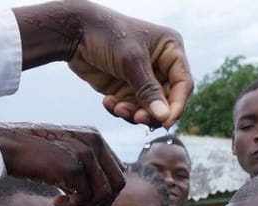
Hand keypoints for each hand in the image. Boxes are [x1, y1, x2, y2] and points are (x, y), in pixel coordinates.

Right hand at [0, 123, 124, 205]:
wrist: (7, 145)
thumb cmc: (32, 153)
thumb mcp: (64, 152)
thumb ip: (84, 163)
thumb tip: (101, 190)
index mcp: (94, 136)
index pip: (118, 170)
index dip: (107, 191)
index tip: (89, 200)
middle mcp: (94, 142)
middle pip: (118, 183)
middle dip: (103, 202)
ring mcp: (85, 153)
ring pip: (104, 193)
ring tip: (67, 205)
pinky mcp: (73, 167)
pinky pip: (86, 197)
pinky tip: (57, 202)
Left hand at [13, 1, 192, 127]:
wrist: (75, 32)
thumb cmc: (107, 35)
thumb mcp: (131, 62)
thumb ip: (148, 91)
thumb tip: (164, 117)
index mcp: (171, 50)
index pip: (182, 84)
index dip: (176, 105)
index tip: (165, 122)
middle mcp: (161, 65)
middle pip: (166, 101)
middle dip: (151, 112)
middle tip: (137, 118)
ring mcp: (143, 78)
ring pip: (148, 109)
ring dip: (134, 113)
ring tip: (117, 107)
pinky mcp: (126, 88)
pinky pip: (131, 108)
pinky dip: (121, 109)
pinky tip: (108, 102)